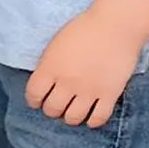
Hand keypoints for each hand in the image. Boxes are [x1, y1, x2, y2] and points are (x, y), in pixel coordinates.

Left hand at [25, 10, 142, 126]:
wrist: (115, 26)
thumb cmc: (84, 29)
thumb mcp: (56, 44)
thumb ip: (49, 65)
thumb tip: (45, 83)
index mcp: (50, 68)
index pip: (34, 95)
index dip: (34, 100)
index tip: (37, 101)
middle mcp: (67, 82)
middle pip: (52, 109)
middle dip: (52, 109)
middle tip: (57, 105)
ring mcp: (88, 90)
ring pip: (73, 118)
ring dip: (70, 117)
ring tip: (72, 112)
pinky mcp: (109, 94)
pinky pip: (98, 118)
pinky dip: (93, 122)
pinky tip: (91, 118)